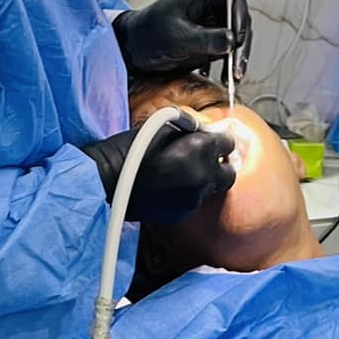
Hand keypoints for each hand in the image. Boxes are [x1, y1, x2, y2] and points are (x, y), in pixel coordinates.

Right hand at [84, 110, 236, 222]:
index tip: (211, 139)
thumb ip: (189, 129)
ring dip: (203, 179)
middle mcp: (202, 175)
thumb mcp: (162, 126)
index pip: (228, 143)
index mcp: (200, 149)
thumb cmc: (130, 150)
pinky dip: (189, 192)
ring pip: (212, 188)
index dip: (218, 140)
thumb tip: (204, 130)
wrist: (109, 182)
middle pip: (228, 172)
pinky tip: (171, 186)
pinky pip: (195, 200)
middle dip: (219, 164)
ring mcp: (194, 197)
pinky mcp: (183, 212)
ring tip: (182, 172)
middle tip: (205, 158)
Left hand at [114, 0, 251, 78]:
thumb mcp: (177, 38)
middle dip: (242, 41)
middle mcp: (208, 5)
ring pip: (236, 34)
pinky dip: (230, 62)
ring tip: (234, 75)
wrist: (134, 50)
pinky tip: (226, 75)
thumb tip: (231, 41)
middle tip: (238, 63)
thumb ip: (205, 39)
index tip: (239, 35)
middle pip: (238, 16)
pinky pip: (228, 48)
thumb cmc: (147, 35)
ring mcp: (210, 22)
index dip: (240, 12)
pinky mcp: (210, 39)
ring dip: (238, 55)